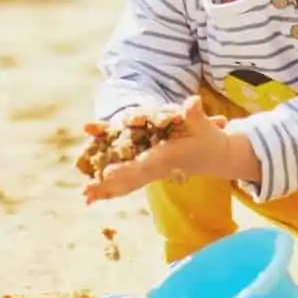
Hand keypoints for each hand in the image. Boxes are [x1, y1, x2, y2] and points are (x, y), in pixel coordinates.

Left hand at [83, 96, 228, 203]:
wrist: (213, 156)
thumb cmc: (208, 138)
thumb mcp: (203, 125)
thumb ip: (195, 114)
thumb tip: (194, 101)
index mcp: (167, 156)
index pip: (144, 163)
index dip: (126, 168)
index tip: (107, 173)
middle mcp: (157, 167)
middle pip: (129, 178)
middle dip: (108, 185)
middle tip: (86, 192)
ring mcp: (152, 171)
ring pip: (126, 183)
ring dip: (106, 190)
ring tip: (84, 196)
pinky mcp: (148, 170)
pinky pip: (127, 182)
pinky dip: (111, 189)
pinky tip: (93, 195)